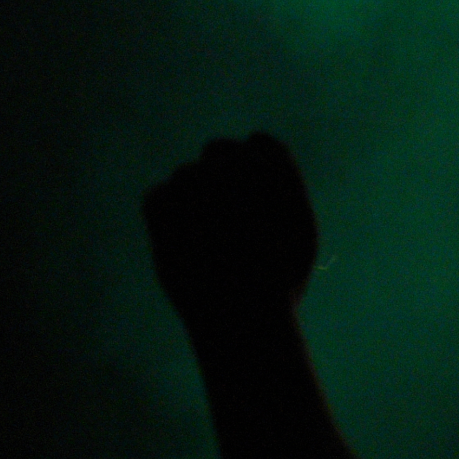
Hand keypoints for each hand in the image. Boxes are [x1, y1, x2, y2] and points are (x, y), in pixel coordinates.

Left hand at [142, 134, 318, 332]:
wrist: (242, 314)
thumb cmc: (280, 282)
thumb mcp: (300, 235)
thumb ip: (281, 193)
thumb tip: (259, 176)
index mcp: (272, 164)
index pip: (260, 143)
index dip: (256, 169)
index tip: (254, 197)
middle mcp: (231, 162)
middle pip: (219, 151)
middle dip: (220, 179)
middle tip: (226, 220)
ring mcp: (192, 179)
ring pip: (186, 176)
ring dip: (193, 202)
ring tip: (209, 246)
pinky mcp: (160, 202)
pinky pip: (158, 197)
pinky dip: (167, 218)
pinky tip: (185, 248)